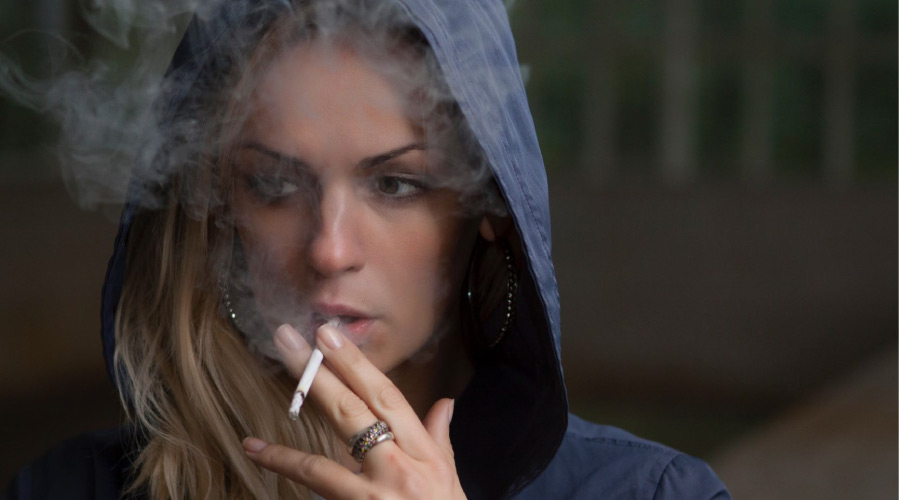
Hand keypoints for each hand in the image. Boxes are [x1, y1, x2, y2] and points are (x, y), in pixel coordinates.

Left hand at [243, 323, 467, 499]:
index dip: (357, 365)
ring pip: (324, 456)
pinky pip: (314, 487)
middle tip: (290, 340)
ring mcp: (375, 497)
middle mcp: (400, 470)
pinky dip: (284, 466)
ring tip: (268, 386)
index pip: (388, 398)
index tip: (329, 336)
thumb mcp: (450, 479)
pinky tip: (255, 450)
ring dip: (292, 426)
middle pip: (354, 413)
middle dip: (321, 374)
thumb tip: (444, 404)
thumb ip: (439, 438)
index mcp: (424, 454)